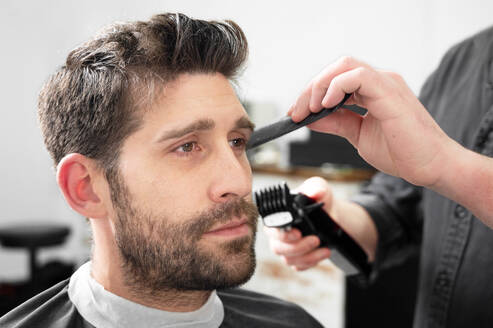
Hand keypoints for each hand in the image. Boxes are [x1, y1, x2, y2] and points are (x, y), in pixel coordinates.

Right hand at [263, 177, 377, 270]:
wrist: (331, 215)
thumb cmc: (319, 200)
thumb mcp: (319, 188)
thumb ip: (316, 187)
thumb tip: (314, 192)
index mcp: (278, 216)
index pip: (271, 229)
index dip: (282, 234)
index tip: (298, 233)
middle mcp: (278, 234)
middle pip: (278, 247)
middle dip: (298, 247)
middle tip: (315, 239)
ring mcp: (286, 247)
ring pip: (288, 259)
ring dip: (308, 256)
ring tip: (324, 248)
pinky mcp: (296, 258)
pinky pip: (298, 266)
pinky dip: (311, 262)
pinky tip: (322, 253)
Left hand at [289, 56, 455, 187]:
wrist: (430, 167)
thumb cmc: (401, 152)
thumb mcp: (357, 135)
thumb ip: (336, 122)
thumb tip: (310, 118)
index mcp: (372, 91)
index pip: (335, 79)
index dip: (311, 93)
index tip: (295, 113)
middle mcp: (378, 82)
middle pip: (336, 69)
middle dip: (311, 88)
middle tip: (297, 112)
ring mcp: (385, 84)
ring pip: (344, 66)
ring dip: (320, 86)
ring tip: (311, 109)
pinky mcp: (390, 92)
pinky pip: (358, 75)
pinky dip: (337, 86)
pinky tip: (327, 104)